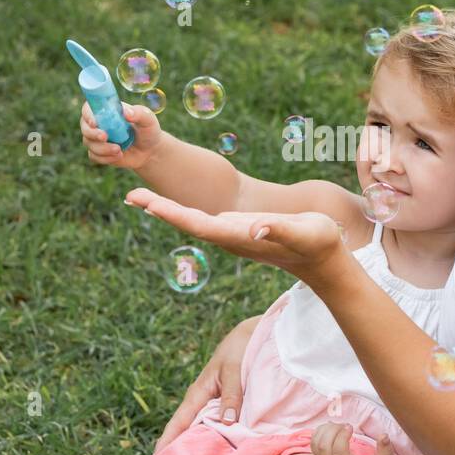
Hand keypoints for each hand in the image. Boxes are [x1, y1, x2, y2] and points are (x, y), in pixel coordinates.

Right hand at [80, 100, 162, 170]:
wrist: (150, 151)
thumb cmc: (148, 130)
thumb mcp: (148, 119)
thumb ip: (139, 113)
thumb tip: (126, 112)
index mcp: (107, 110)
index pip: (89, 108)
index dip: (88, 114)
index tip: (95, 122)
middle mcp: (98, 123)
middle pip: (84, 126)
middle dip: (92, 133)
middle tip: (105, 137)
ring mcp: (97, 139)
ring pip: (88, 143)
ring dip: (103, 148)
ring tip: (119, 150)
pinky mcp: (98, 152)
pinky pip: (93, 156)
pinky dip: (105, 158)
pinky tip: (118, 156)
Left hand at [124, 188, 351, 289]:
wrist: (324, 260)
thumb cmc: (318, 243)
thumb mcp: (304, 232)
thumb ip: (279, 230)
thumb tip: (254, 227)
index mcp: (239, 236)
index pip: (198, 223)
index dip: (172, 212)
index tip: (147, 202)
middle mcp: (230, 237)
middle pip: (187, 221)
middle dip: (158, 207)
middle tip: (130, 193)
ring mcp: (232, 234)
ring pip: (192, 220)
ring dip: (165, 208)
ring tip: (139, 196)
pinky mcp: (237, 230)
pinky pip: (203, 219)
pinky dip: (182, 210)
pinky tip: (170, 205)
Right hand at [152, 316, 257, 454]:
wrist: (255, 334)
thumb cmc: (241, 348)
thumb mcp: (235, 370)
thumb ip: (233, 396)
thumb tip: (228, 423)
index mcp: (199, 393)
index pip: (179, 423)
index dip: (167, 443)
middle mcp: (203, 402)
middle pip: (187, 433)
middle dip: (179, 453)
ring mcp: (214, 405)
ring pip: (203, 432)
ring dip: (199, 450)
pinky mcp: (228, 407)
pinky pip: (219, 427)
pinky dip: (217, 441)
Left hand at [310, 422, 395, 454]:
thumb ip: (386, 453)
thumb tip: (384, 435)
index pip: (338, 453)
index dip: (341, 437)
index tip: (351, 427)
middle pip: (323, 447)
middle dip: (333, 430)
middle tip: (348, 426)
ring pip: (316, 444)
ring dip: (326, 430)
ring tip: (341, 426)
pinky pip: (314, 444)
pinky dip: (320, 432)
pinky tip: (334, 429)